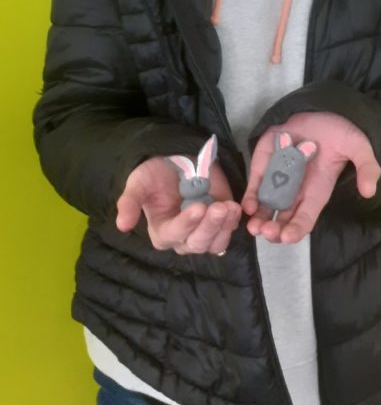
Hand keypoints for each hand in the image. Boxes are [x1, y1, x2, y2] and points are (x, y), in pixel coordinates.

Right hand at [116, 156, 241, 254]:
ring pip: (216, 242)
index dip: (186, 223)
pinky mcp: (221, 223)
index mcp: (162, 232)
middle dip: (209, 226)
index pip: (174, 234)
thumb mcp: (139, 182)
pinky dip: (234, 222)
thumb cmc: (155, 174)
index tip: (198, 207)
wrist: (178, 162)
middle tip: (219, 207)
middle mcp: (184, 238)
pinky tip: (235, 207)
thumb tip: (121, 226)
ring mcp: (204, 232)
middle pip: (197, 243)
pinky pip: (229, 230)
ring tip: (230, 208)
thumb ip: (129, 202)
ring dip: (224, 227)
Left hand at [242, 112, 380, 243]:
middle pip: (283, 218)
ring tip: (253, 227)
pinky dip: (251, 197)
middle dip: (274, 230)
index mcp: (317, 191)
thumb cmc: (339, 130)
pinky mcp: (265, 164)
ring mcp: (279, 178)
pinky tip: (249, 205)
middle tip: (267, 232)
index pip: (305, 218)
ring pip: (267, 207)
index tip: (287, 237)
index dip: (296, 229)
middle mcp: (297, 190)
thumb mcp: (358, 147)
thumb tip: (370, 191)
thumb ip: (367, 167)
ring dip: (259, 220)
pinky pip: (256, 185)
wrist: (320, 108)